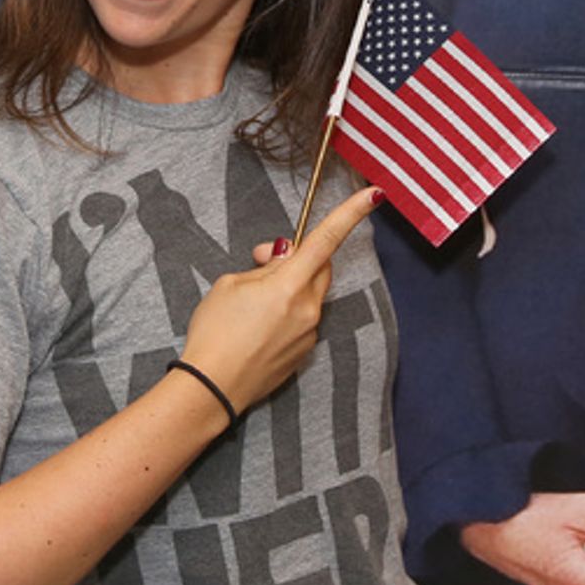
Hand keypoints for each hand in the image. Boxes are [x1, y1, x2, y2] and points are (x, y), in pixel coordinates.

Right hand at [182, 185, 380, 412]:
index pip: (327, 240)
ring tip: (254, 302)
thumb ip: (265, 267)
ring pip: (311, 295)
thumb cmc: (214, 333)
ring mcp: (309, 334)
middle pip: (320, 268)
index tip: (374, 195)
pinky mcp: (304, 353)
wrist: (209, 389)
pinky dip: (288, 314)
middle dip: (300, 258)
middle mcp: (308, 309)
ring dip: (292, 288)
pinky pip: (304, 321)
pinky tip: (259, 328)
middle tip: (262, 260)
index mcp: (290, 286)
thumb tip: (284, 258)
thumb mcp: (231, 284)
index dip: (351, 214)